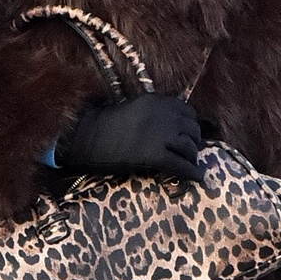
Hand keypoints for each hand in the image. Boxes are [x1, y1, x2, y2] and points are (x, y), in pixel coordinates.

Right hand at [57, 94, 202, 180]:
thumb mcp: (134, 109)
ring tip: (188, 165)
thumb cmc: (103, 125)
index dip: (189, 127)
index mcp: (157, 101)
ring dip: (191, 158)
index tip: (186, 136)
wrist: (85, 137)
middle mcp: (163, 115)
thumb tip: (174, 128)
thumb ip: (155, 114)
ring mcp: (159, 135)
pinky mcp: (154, 155)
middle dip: (192, 143)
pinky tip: (196, 178)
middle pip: (192, 130)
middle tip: (187, 153)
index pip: (188, 113)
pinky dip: (191, 173)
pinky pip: (181, 165)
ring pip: (189, 148)